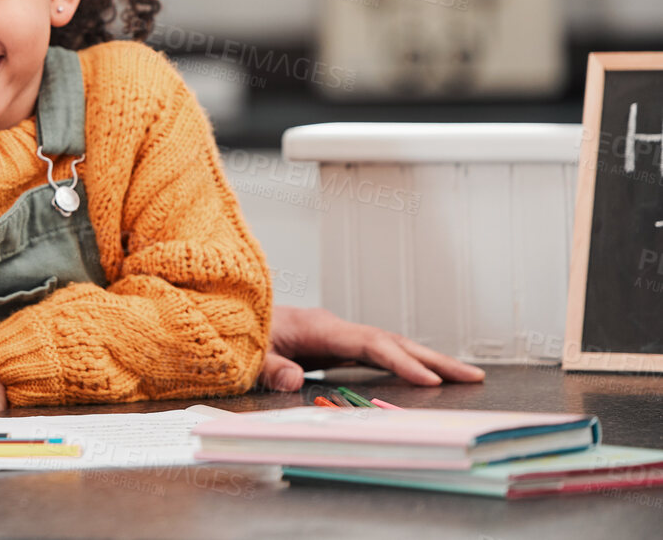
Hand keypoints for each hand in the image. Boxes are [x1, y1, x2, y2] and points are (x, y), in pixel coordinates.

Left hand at [259, 305, 486, 390]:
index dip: (401, 361)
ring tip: (463, 375)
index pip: (369, 344)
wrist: (225, 318)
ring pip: (388, 344)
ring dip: (424, 358)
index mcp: (317, 327)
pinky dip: (403, 360)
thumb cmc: (238, 334)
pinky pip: (376, 350)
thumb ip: (271, 367)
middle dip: (432, 358)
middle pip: (390, 340)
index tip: (431, 379)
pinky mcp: (333, 342)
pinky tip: (421, 373)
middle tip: (473, 376)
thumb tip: (295, 382)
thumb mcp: (249, 354)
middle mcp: (332, 326)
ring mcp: (335, 333)